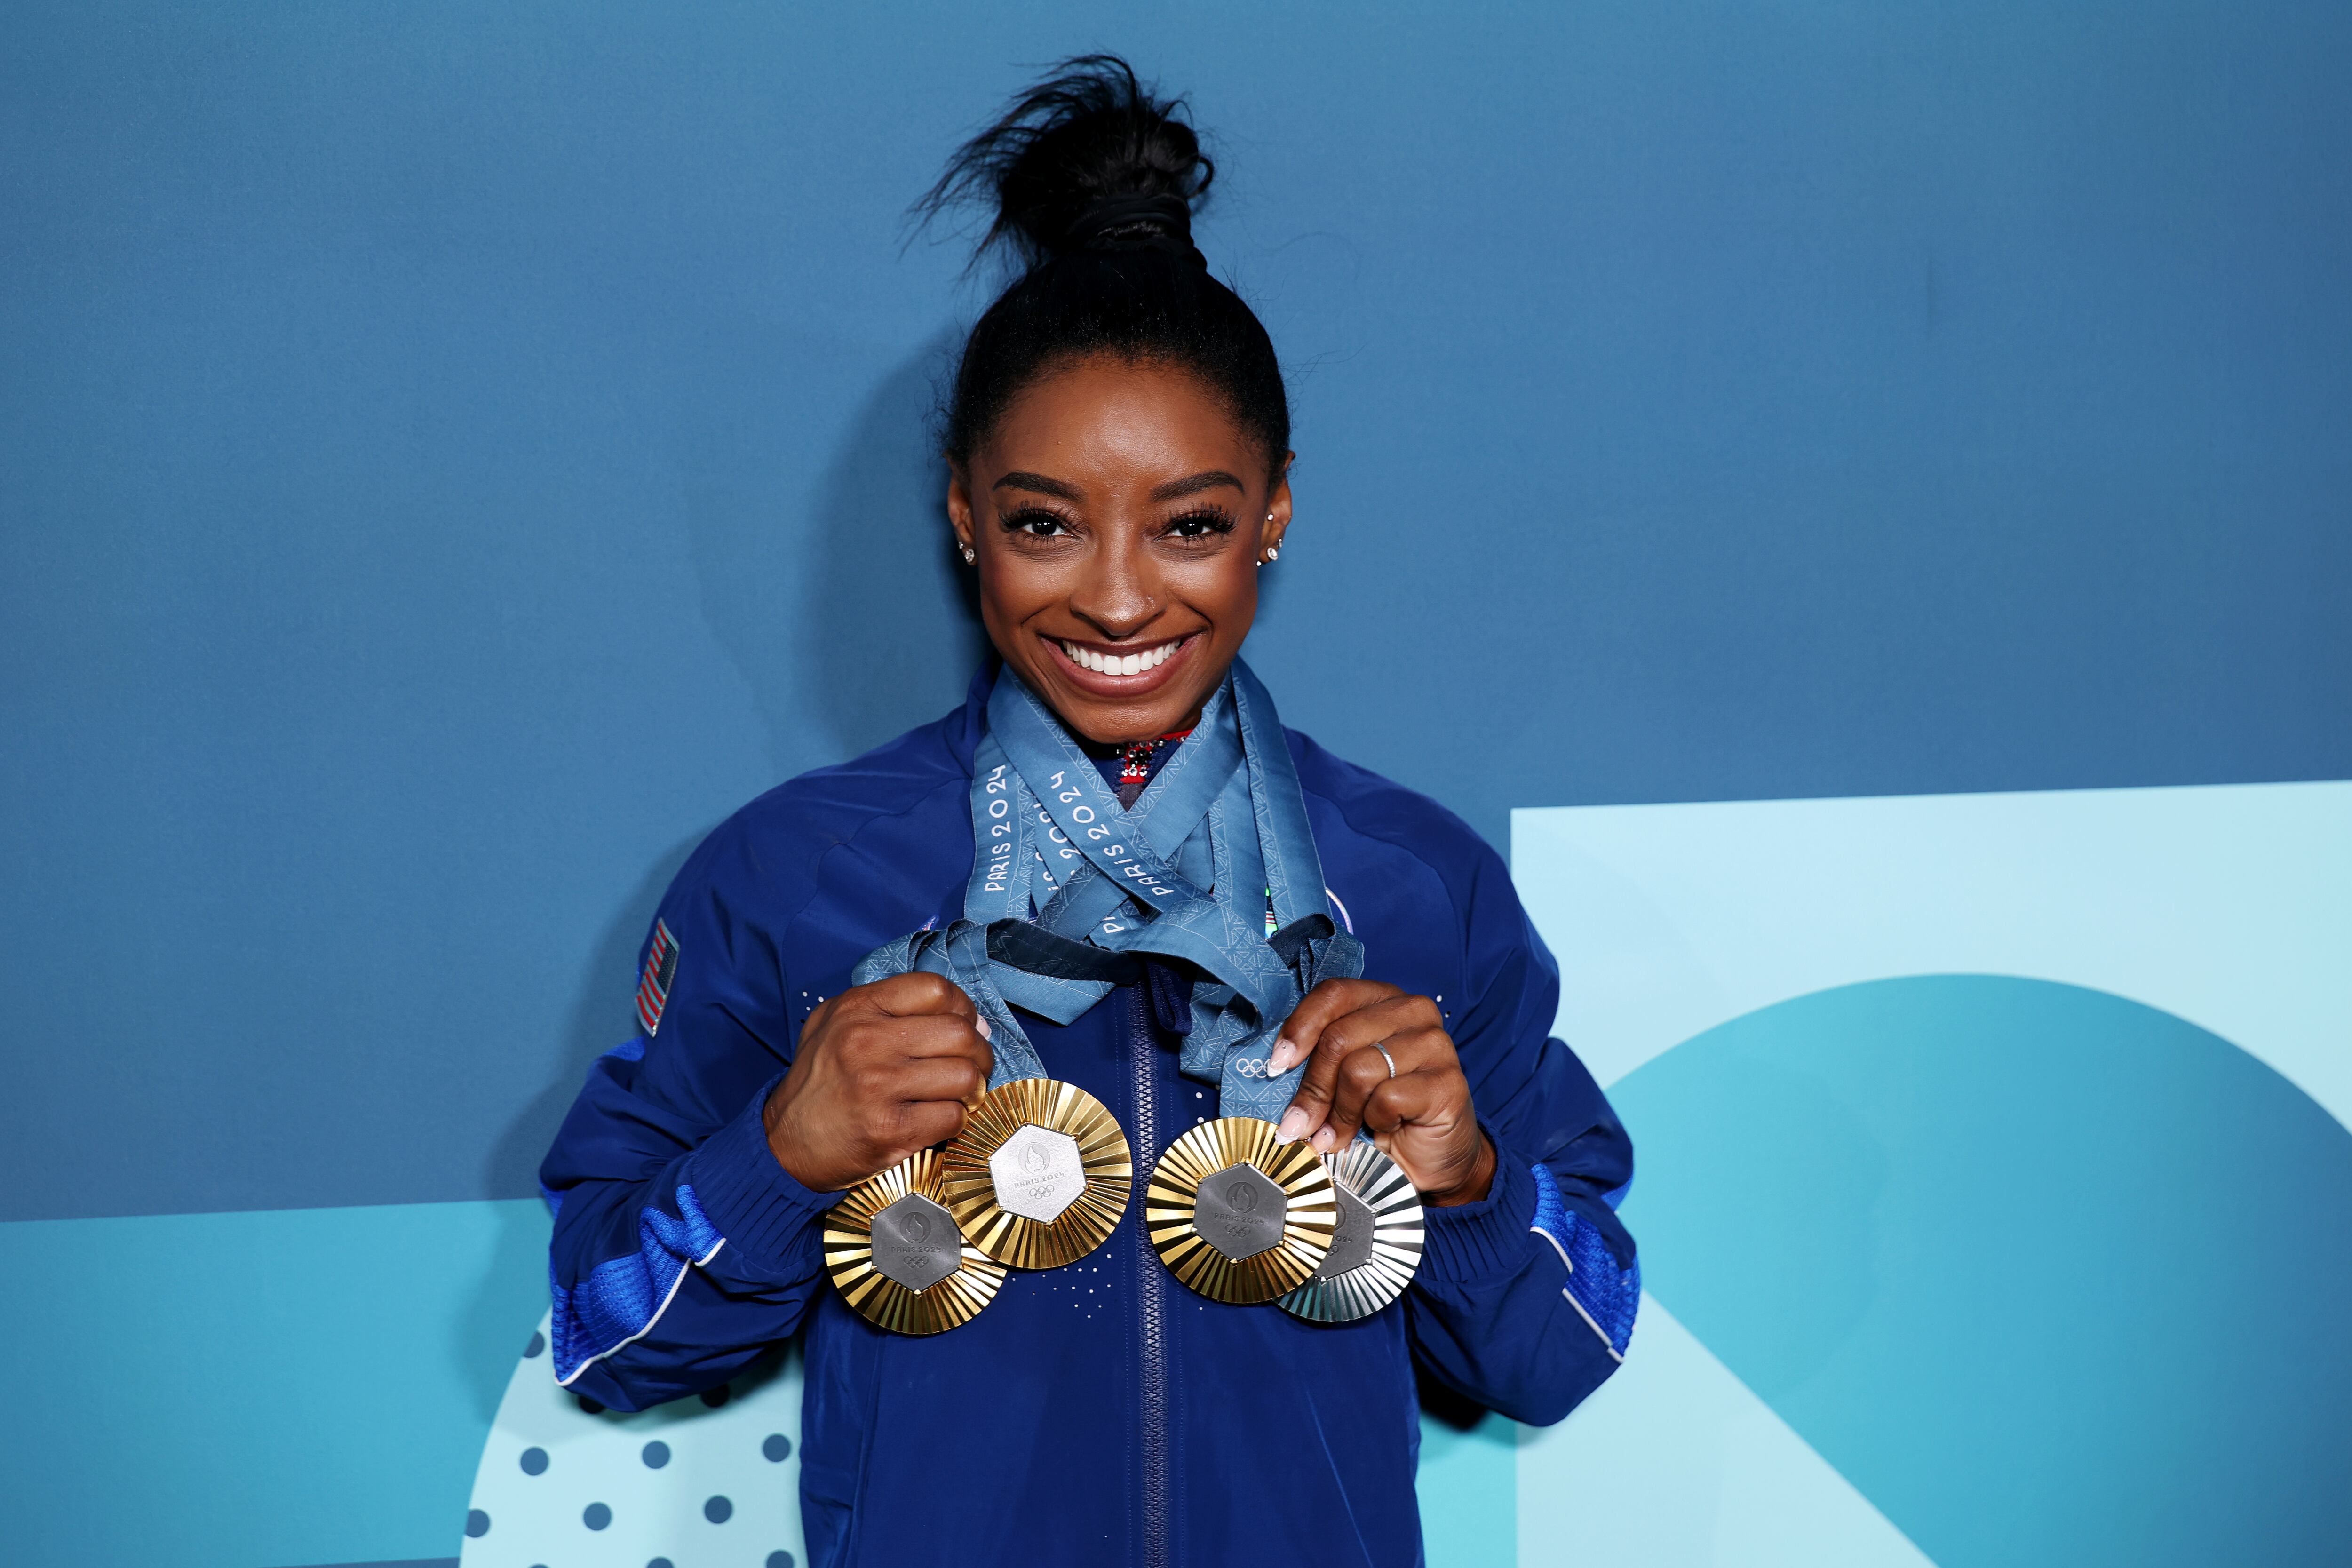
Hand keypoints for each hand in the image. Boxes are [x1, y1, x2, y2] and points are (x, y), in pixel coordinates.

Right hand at [762, 972, 994, 1191]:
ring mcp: (879, 1086)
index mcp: (858, 1008)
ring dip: (970, 1090)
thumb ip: (891, 1008)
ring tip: (956, 1095)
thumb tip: (968, 1018)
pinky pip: (953, 1118)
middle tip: (973, 1066)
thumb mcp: (835, 1023)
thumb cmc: (821, 1082)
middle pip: (961, 1035)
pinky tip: (937, 1120)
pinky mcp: (890, 1129)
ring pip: (965, 1077)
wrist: (783, 1144)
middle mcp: (868, 1041)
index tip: (966, 1026)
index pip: (936, 989)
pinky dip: (955, 1121)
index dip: (963, 1008)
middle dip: (979, 1053)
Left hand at [1267, 979, 1495, 1206]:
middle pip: (1339, 1038)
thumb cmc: (1383, 1112)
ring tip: (1335, 1136)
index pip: (1334, 994)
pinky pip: (1386, 1098)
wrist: (1432, 1156)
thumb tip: (1275, 1068)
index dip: (1299, 1028)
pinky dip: (1374, 1121)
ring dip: (1339, 1113)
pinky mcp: (1446, 1082)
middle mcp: (1414, 1011)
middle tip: (1299, 1125)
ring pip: (1358, 1070)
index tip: (1276, 1066)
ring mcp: (1435, 1044)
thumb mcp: (1343, 1076)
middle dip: (1313, 1089)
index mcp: (1384, 999)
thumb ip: (1320, 1059)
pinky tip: (1382, 1129)